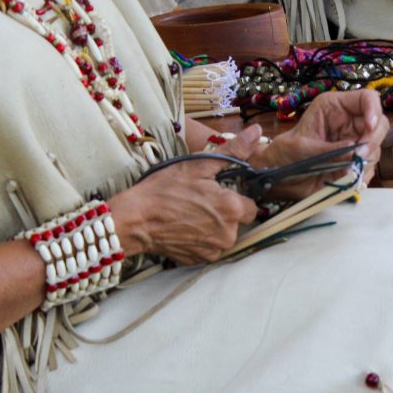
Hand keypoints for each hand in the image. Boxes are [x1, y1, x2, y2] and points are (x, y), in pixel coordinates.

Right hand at [109, 129, 259, 263]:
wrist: (135, 219)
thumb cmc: (165, 189)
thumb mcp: (199, 164)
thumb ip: (234, 150)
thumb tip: (257, 132)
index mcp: (233, 209)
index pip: (251, 205)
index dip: (236, 196)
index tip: (219, 191)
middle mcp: (228, 235)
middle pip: (238, 221)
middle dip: (225, 211)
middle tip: (201, 200)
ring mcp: (213, 251)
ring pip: (224, 235)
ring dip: (214, 226)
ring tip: (191, 213)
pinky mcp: (199, 260)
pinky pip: (209, 247)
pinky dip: (201, 238)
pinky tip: (184, 226)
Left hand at [249, 91, 389, 199]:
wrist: (279, 178)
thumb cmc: (285, 154)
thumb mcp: (302, 148)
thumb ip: (328, 150)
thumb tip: (355, 151)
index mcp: (335, 107)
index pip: (367, 98)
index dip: (374, 110)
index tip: (370, 127)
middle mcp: (349, 122)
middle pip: (379, 124)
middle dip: (372, 141)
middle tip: (359, 156)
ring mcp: (354, 143)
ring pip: (376, 148)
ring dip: (364, 162)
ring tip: (342, 172)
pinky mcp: (355, 162)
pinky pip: (369, 168)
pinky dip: (360, 175)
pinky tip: (343, 179)